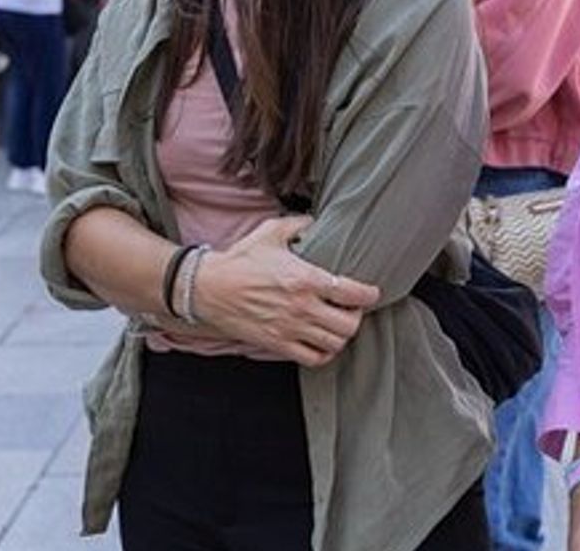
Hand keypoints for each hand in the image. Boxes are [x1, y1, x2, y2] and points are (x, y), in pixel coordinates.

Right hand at [187, 216, 379, 365]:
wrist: (209, 288)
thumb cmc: (240, 260)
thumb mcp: (270, 232)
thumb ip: (298, 224)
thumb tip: (314, 221)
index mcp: (305, 278)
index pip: (352, 293)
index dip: (369, 294)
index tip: (371, 293)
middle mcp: (302, 307)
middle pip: (349, 324)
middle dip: (356, 317)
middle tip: (352, 309)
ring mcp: (291, 328)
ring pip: (335, 343)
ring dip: (341, 335)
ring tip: (337, 324)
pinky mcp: (278, 343)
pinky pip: (313, 358)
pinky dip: (324, 353)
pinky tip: (322, 342)